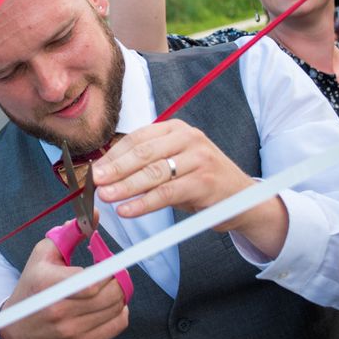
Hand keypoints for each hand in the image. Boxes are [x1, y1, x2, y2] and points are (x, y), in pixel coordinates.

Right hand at [0, 238, 127, 338]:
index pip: (92, 282)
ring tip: (111, 283)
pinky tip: (111, 301)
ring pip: (116, 309)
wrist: (17, 326)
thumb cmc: (32, 285)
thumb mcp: (43, 254)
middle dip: (118, 278)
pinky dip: (120, 311)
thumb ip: (70, 233)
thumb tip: (95, 215)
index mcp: (49, 284)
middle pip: (109, 295)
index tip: (111, 259)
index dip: (109, 270)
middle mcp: (60, 310)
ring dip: (120, 292)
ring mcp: (72, 331)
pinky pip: (116, 325)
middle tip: (113, 269)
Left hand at [93, 120, 254, 228]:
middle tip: (95, 182)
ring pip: (153, 173)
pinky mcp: (205, 182)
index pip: (137, 138)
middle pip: (143, 153)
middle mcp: (188, 138)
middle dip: (115, 169)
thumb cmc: (200, 180)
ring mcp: (199, 158)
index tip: (95, 170)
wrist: (244, 198)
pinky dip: (143, 203)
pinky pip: (167, 193)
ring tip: (106, 196)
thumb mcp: (173, 163)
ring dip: (125, 186)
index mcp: (175, 129)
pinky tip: (127, 210)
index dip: (113, 155)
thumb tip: (106, 172)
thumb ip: (145, 163)